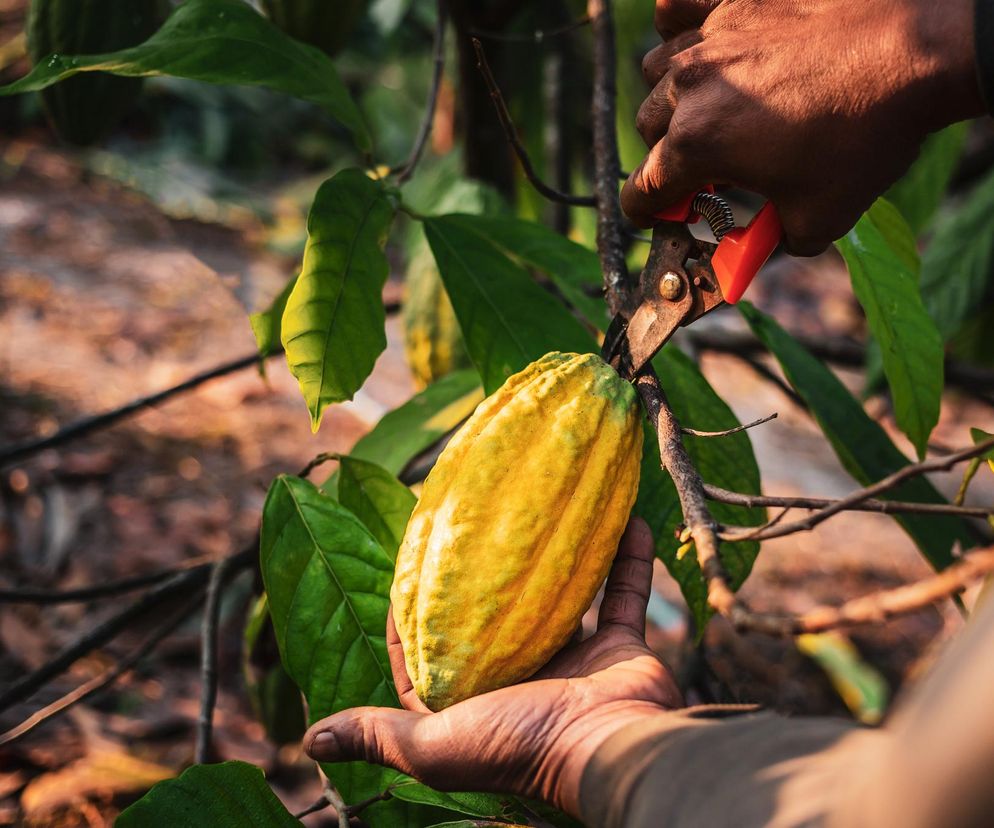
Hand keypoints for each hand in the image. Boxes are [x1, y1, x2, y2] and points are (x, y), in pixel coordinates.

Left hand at [303, 518, 681, 818]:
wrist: (612, 751)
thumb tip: (309, 740)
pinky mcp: (617, 645)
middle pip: (494, 615)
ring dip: (555, 553)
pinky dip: (625, 558)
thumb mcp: (435, 745)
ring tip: (542, 505)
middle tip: (474, 518)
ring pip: (559, 593)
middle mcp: (521, 675)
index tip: (406, 563)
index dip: (410, 612)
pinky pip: (621, 592)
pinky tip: (623, 517)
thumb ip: (379, 736)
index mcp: (475, 699)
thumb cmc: (520, 745)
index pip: (429, 652)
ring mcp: (573, 658)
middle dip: (482, 571)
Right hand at [621, 0, 985, 253]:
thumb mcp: (820, 218)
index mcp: (698, 145)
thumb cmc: (866, 136)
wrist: (919, 51)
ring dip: (673, 95)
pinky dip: (678, 23)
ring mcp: (710, 36)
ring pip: (657, 71)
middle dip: (669, 154)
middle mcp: (690, 87)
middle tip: (708, 166)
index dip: (648, 212)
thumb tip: (754, 251)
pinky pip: (675, 5)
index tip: (660, 215)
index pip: (641, 190)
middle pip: (648, 130)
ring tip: (710, 103)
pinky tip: (704, 43)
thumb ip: (770, 243)